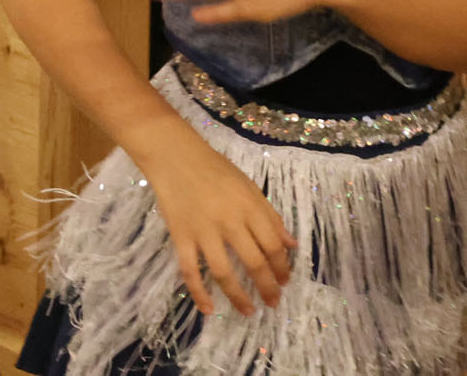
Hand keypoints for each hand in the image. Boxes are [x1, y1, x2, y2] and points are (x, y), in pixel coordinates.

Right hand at [141, 125, 296, 317]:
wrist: (175, 156)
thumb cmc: (215, 169)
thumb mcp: (249, 186)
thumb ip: (270, 215)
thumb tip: (292, 245)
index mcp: (249, 207)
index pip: (272, 245)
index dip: (282, 267)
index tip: (285, 282)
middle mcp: (229, 222)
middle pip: (254, 262)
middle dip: (267, 287)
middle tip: (273, 303)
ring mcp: (203, 231)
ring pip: (224, 272)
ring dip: (238, 296)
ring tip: (248, 310)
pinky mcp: (181, 237)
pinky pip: (190, 270)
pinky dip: (198, 292)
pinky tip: (209, 309)